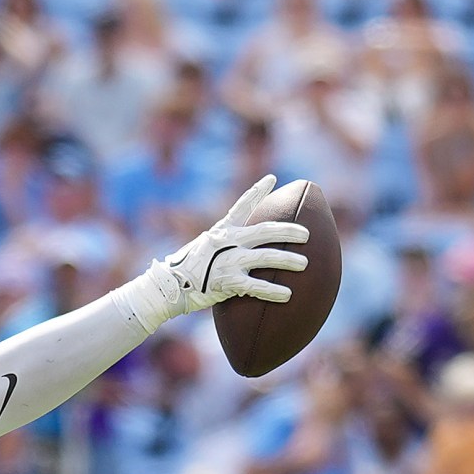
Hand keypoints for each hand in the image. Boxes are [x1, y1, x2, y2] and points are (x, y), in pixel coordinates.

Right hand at [135, 174, 310, 327]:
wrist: (167, 287)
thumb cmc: (187, 269)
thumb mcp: (204, 247)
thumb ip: (223, 243)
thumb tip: (240, 245)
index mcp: (222, 231)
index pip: (241, 206)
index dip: (257, 191)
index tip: (272, 178)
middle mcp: (226, 242)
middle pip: (264, 231)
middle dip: (288, 231)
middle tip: (307, 234)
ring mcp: (226, 261)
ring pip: (264, 258)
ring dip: (287, 260)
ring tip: (305, 264)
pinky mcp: (225, 281)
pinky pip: (255, 286)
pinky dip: (272, 291)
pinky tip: (288, 295)